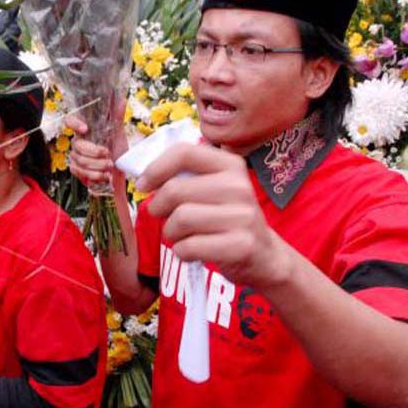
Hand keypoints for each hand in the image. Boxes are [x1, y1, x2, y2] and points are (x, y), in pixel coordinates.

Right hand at [65, 113, 128, 187]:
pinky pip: (80, 172)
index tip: (85, 128)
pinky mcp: (76, 169)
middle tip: (109, 156)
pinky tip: (104, 175)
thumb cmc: (117, 152)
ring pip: (81, 160)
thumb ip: (117, 116)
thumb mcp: (118, 133)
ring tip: (110, 167)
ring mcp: (75, 156)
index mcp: (85, 130)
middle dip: (95, 152)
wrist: (119, 173)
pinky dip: (95, 175)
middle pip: (78, 145)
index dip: (74, 123)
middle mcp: (78, 142)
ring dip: (98, 166)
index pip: (70, 121)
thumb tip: (121, 99)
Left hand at [139, 143, 292, 289]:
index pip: (184, 152)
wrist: (264, 255)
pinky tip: (193, 251)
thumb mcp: (213, 190)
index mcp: (230, 165)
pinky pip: (188, 247)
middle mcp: (240, 186)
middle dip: (158, 208)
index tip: (143, 185)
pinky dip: (181, 252)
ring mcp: (243, 216)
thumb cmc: (225, 219)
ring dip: (170, 232)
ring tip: (182, 236)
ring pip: (180, 219)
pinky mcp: (241, 245)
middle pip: (174, 190)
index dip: (155, 168)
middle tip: (163, 217)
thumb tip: (143, 178)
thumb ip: (184, 178)